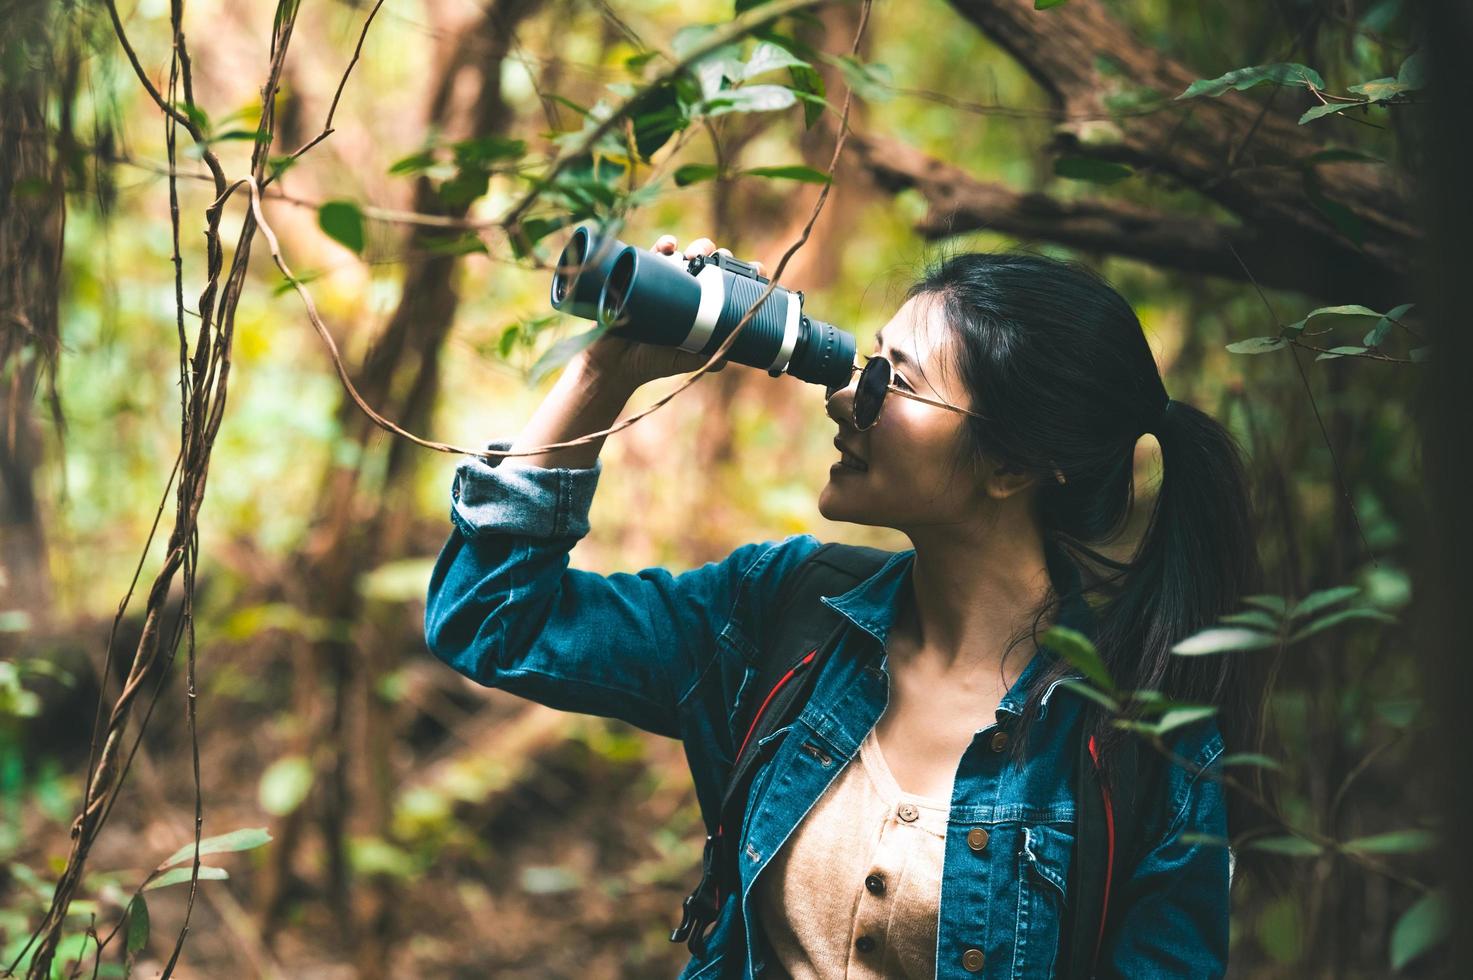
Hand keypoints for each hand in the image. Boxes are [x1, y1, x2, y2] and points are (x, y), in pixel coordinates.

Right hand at [584, 234, 762, 388]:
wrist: (615, 364)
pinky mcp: (641, 274)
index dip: (745, 275)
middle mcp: (687, 290)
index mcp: (703, 306)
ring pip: (689, 253)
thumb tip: (736, 349)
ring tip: (698, 255)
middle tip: (723, 262)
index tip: (757, 270)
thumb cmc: (652, 362)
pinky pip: (655, 252)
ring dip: (699, 246)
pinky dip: (664, 244)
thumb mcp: (689, 360)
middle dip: (723, 257)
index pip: (729, 285)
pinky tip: (669, 246)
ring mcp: (664, 280)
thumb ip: (712, 354)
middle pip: (713, 264)